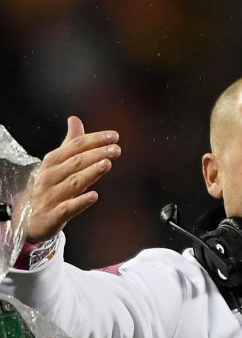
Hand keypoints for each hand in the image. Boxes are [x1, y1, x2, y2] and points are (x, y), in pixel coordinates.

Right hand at [27, 116, 119, 242]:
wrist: (28, 217)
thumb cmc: (50, 186)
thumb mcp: (58, 163)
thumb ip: (70, 143)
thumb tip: (75, 119)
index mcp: (53, 161)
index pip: (75, 146)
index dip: (94, 140)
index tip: (114, 136)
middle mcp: (50, 176)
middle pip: (76, 162)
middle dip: (96, 154)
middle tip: (116, 149)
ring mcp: (51, 196)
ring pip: (73, 182)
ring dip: (90, 173)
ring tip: (107, 164)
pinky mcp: (54, 215)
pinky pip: (68, 207)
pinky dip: (80, 201)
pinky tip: (94, 196)